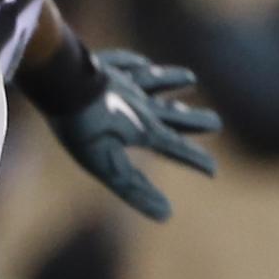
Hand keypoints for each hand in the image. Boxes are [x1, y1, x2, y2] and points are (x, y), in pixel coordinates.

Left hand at [45, 47, 219, 220]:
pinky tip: (142, 62)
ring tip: (190, 78)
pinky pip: (126, 64)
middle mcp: (140, 105)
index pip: (176, 148)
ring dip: (173, 82)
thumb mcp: (108, 166)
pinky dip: (137, 64)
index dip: (195, 160)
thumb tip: (166, 215)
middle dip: (194, 120)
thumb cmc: (82, 127)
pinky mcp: (103, 66)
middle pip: (173, 113)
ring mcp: (123, 82)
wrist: (62, 82)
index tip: (212, 170)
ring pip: (155, 81)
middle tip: (216, 122)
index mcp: (143, 130)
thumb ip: (136, 189)